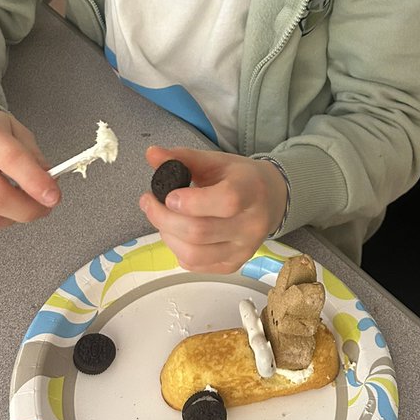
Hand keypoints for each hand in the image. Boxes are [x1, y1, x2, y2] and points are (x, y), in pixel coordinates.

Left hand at [139, 146, 287, 274]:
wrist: (271, 201)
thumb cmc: (240, 178)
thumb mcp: (216, 161)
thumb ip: (182, 157)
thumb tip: (151, 153)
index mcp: (251, 191)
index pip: (226, 201)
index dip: (191, 202)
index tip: (169, 195)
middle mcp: (251, 225)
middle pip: (200, 232)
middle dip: (164, 218)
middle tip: (148, 202)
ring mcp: (243, 250)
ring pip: (194, 254)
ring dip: (167, 236)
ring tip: (161, 218)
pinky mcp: (233, 266)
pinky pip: (195, 265)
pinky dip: (177, 250)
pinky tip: (175, 234)